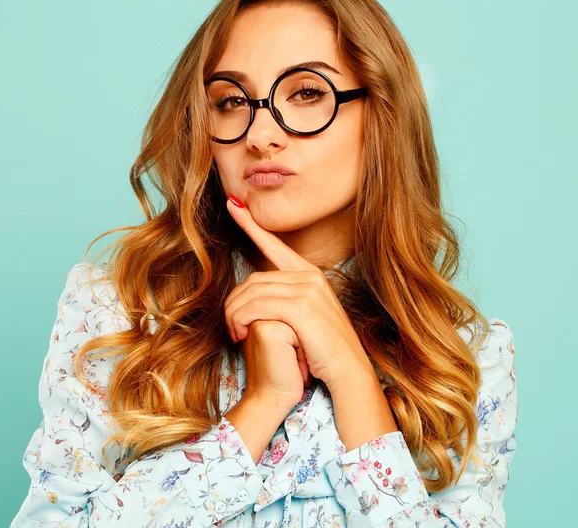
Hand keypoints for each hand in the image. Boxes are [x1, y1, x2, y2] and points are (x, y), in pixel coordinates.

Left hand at [224, 195, 375, 392]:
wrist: (347, 373)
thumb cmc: (321, 350)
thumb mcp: (304, 318)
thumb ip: (285, 299)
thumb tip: (259, 295)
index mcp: (309, 274)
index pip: (273, 245)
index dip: (250, 225)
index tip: (232, 205)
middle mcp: (310, 276)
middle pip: (253, 278)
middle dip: (233, 303)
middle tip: (230, 327)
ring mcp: (308, 289)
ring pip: (252, 293)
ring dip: (235, 315)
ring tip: (235, 335)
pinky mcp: (303, 307)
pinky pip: (258, 306)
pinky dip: (242, 319)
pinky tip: (242, 333)